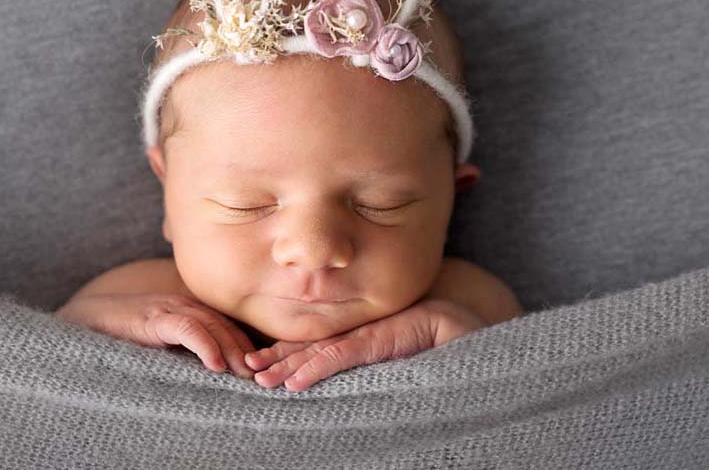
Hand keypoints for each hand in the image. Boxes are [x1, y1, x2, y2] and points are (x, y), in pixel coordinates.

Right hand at [54, 293, 255, 378]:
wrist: (89, 320)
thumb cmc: (127, 334)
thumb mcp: (163, 341)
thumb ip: (185, 348)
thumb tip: (214, 371)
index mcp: (190, 309)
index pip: (227, 325)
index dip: (245, 345)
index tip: (261, 367)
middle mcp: (186, 304)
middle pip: (225, 325)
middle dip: (245, 350)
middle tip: (262, 374)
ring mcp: (171, 308)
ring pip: (211, 326)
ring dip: (232, 350)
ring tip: (246, 374)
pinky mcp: (155, 317)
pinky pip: (187, 329)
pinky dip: (204, 346)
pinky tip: (215, 364)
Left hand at [243, 297, 488, 391]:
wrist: (466, 327)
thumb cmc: (435, 344)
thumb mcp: (395, 357)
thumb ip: (370, 360)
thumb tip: (350, 383)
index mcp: (360, 337)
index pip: (316, 347)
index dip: (286, 355)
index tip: (259, 366)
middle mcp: (358, 333)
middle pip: (309, 346)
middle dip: (276, 358)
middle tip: (245, 369)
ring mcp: (367, 335)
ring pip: (318, 352)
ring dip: (286, 366)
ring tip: (258, 377)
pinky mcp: (379, 342)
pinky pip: (342, 358)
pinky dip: (315, 370)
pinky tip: (294, 383)